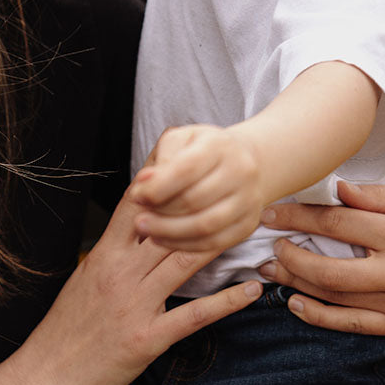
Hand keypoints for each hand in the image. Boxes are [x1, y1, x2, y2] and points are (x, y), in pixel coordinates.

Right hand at [11, 183, 260, 384]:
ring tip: (248, 226)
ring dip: (218, 243)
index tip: (188, 161)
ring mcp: (134, 305)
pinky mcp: (146, 339)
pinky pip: (193, 315)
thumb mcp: (82, 282)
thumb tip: (135, 233)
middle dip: (199, 206)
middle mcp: (119, 274)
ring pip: (182, 263)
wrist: (41, 379)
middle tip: (232, 187)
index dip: (162, 183)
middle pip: (167, 229)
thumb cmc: (62, 332)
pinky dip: (225, 302)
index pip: (135, 209)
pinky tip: (249, 290)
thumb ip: (109, 256)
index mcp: (102, 256)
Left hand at [131, 124, 265, 252]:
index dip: (157, 187)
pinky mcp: (247, 225)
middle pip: (194, 201)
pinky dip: (184, 245)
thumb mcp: (182, 139)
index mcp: (220, 146)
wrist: (246, 161)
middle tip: (138, 218)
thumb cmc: (205, 150)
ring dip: (169, 232)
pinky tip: (164, 239)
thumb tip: (144, 182)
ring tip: (147, 229)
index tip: (137, 195)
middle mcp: (240, 172)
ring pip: (205, 226)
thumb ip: (162, 158)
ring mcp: (248, 201)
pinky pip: (214, 243)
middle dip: (160, 213)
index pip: (186, 170)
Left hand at [258, 180, 384, 337]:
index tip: (272, 214)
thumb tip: (335, 190)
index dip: (298, 218)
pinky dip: (320, 316)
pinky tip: (296, 304)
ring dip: (296, 285)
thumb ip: (376, 197)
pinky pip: (352, 324)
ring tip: (271, 272)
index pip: (338, 224)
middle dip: (290, 257)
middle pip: (329, 268)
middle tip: (269, 246)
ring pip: (336, 298)